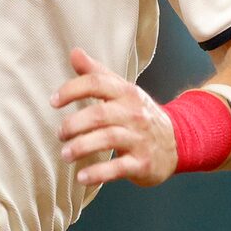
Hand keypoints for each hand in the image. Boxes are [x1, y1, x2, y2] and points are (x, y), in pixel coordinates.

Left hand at [51, 46, 176, 186]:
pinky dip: (98, 173)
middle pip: (99, 114)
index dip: (72, 90)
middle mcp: (134, 114)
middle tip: (60, 134)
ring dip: (81, 147)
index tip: (53, 102)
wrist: (176, 142)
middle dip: (74, 124)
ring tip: (65, 154)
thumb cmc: (139, 115)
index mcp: (126, 93)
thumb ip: (97, 73)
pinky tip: (82, 177)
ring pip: (108, 139)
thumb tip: (74, 52)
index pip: (97, 83)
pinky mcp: (142, 163)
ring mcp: (139, 139)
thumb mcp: (122, 91)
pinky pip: (118, 168)